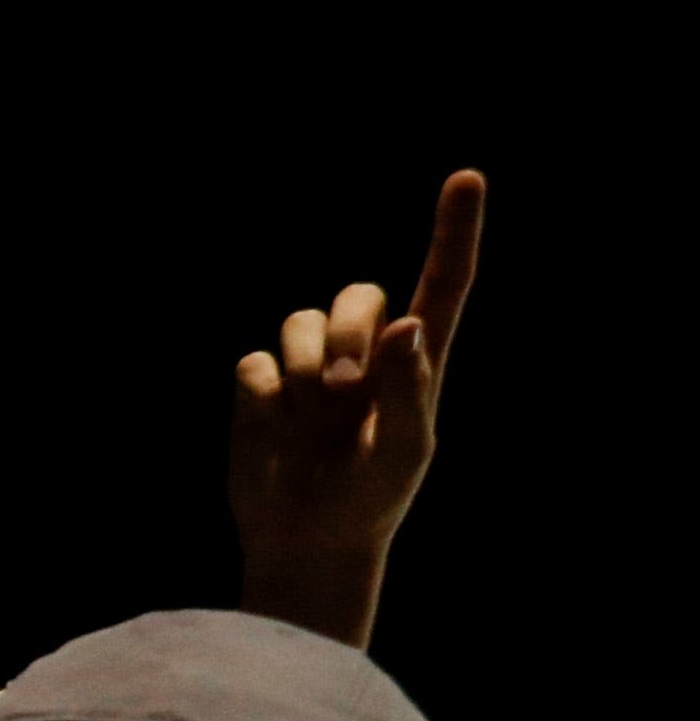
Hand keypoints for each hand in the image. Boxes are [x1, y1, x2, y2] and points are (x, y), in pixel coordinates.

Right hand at [231, 169, 483, 644]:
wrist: (309, 542)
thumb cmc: (372, 501)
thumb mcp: (405, 451)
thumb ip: (409, 388)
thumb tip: (406, 325)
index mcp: (416, 363)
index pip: (443, 283)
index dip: (453, 230)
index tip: (466, 178)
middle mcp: (365, 355)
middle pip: (357, 295)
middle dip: (347, 329)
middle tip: (346, 386)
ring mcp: (311, 372)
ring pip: (300, 322)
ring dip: (307, 362)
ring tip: (315, 410)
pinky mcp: (262, 391)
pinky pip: (255, 360)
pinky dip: (265, 391)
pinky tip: (276, 426)